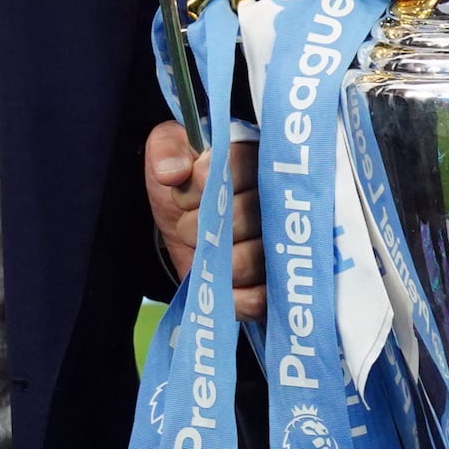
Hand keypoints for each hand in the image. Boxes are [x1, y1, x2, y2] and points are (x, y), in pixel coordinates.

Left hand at [142, 121, 266, 321]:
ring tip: (204, 252)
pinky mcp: (273, 284)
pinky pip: (260, 298)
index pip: (242, 165)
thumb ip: (167, 150)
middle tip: (188, 228)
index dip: (206, 184)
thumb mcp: (169, 150)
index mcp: (258, 159)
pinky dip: (233, 296)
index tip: (186, 193)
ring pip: (256, 258)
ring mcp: (281, 244)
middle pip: (248, 216)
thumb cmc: (186, 178)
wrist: (186, 218)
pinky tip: (217, 283)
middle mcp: (279, 199)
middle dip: (205, 226)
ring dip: (216, 261)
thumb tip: (172, 173)